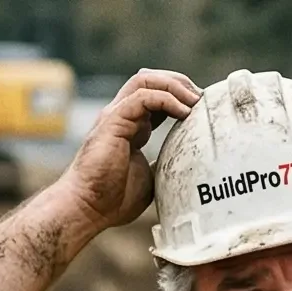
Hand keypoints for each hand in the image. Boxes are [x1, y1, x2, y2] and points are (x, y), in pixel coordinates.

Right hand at [56, 70, 199, 236]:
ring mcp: (116, 115)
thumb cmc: (113, 199)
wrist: (88, 208)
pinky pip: (142, 97)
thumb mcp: (151, 178)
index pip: (156, 97)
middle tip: (202, 99)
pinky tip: (184, 112)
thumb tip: (186, 165)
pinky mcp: (113, 121)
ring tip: (195, 100)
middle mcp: (122, 115)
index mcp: (130, 126)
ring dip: (174, 85)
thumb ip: (164, 164)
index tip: (202, 109)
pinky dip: (166, 99)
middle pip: (151, 80)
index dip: (180, 97)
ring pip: (145, 80)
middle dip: (179, 83)